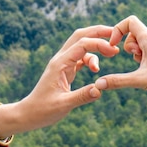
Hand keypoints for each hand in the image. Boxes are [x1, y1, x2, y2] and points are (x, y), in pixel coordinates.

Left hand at [0, 25, 118, 136]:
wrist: (29, 114)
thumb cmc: (43, 110)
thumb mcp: (63, 105)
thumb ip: (82, 96)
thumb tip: (100, 89)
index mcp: (60, 64)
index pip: (82, 44)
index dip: (99, 44)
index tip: (115, 51)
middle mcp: (61, 59)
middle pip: (80, 36)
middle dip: (98, 32)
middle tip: (117, 34)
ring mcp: (63, 63)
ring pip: (81, 45)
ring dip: (96, 46)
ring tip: (112, 54)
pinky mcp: (65, 70)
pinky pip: (80, 57)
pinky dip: (91, 58)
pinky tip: (97, 68)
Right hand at [94, 15, 146, 104]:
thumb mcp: (140, 80)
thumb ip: (118, 81)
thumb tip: (98, 84)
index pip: (130, 21)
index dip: (118, 30)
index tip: (114, 46)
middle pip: (133, 33)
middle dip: (128, 46)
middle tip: (135, 59)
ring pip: (140, 43)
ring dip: (135, 54)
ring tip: (143, 67)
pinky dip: (143, 59)